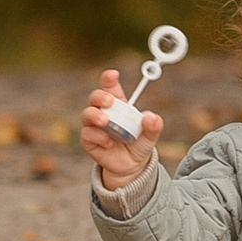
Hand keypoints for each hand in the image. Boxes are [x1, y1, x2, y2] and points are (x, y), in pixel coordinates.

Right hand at [81, 72, 159, 192]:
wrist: (131, 166)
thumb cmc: (139, 144)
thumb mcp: (150, 135)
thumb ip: (153, 126)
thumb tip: (150, 117)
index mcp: (119, 105)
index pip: (110, 87)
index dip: (109, 79)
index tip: (113, 74)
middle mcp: (104, 112)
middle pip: (95, 97)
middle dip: (100, 96)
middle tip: (110, 101)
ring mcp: (94, 126)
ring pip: (87, 114)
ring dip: (96, 115)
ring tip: (106, 122)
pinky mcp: (88, 140)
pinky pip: (87, 134)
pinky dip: (98, 136)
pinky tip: (109, 142)